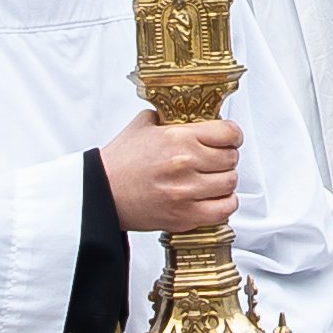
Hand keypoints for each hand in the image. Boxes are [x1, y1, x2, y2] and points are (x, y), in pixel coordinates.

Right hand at [100, 106, 240, 232]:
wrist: (101, 193)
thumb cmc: (120, 163)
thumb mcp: (143, 126)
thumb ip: (170, 117)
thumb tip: (194, 116)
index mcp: (178, 138)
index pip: (229, 133)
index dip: (231, 135)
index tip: (227, 139)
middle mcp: (185, 163)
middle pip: (231, 158)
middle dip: (225, 157)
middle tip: (215, 159)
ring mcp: (186, 192)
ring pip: (230, 183)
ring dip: (224, 180)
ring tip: (211, 179)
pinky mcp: (185, 216)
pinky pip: (224, 209)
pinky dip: (224, 203)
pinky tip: (214, 197)